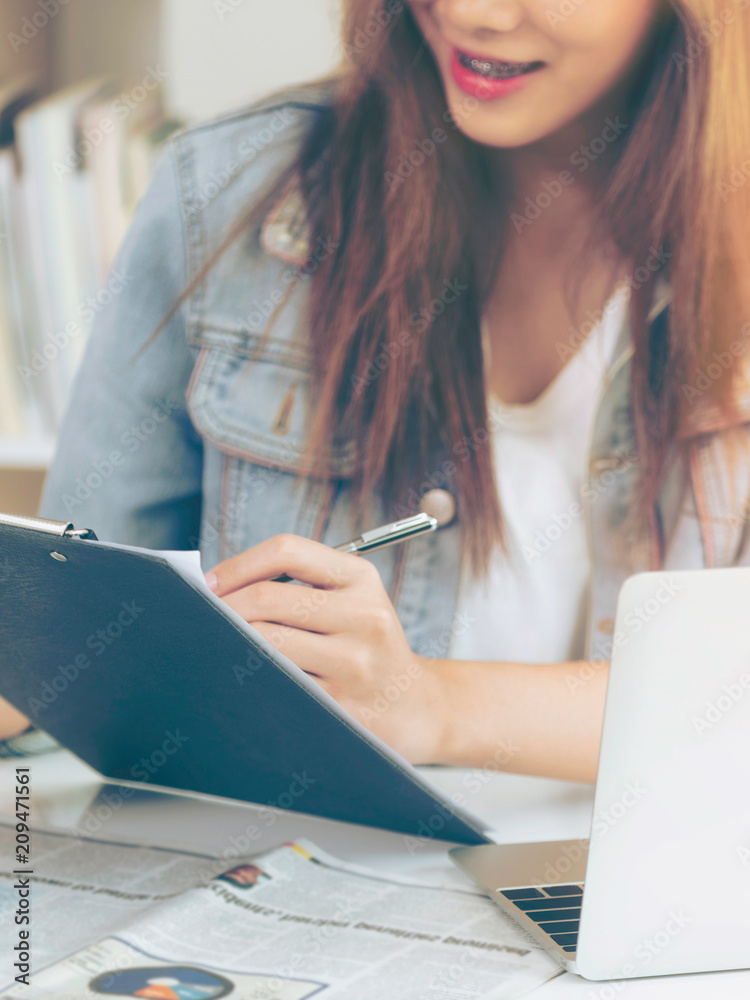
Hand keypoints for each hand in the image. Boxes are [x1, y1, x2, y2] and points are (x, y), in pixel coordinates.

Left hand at [205, 534, 448, 763]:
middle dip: (222, 608)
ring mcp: (355, 663)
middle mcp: (364, 616)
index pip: (287, 550)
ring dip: (230, 644)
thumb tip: (217, 587)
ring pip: (266, 644)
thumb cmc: (366, 645)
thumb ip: (299, 584)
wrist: (416, 705)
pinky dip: (251, 678)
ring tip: (216, 646)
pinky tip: (244, 678)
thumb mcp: (353, 599)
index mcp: (361, 579)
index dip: (238, 564)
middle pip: (268, 599)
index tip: (208, 582)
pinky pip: (278, 684)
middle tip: (199, 618)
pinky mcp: (342, 705)